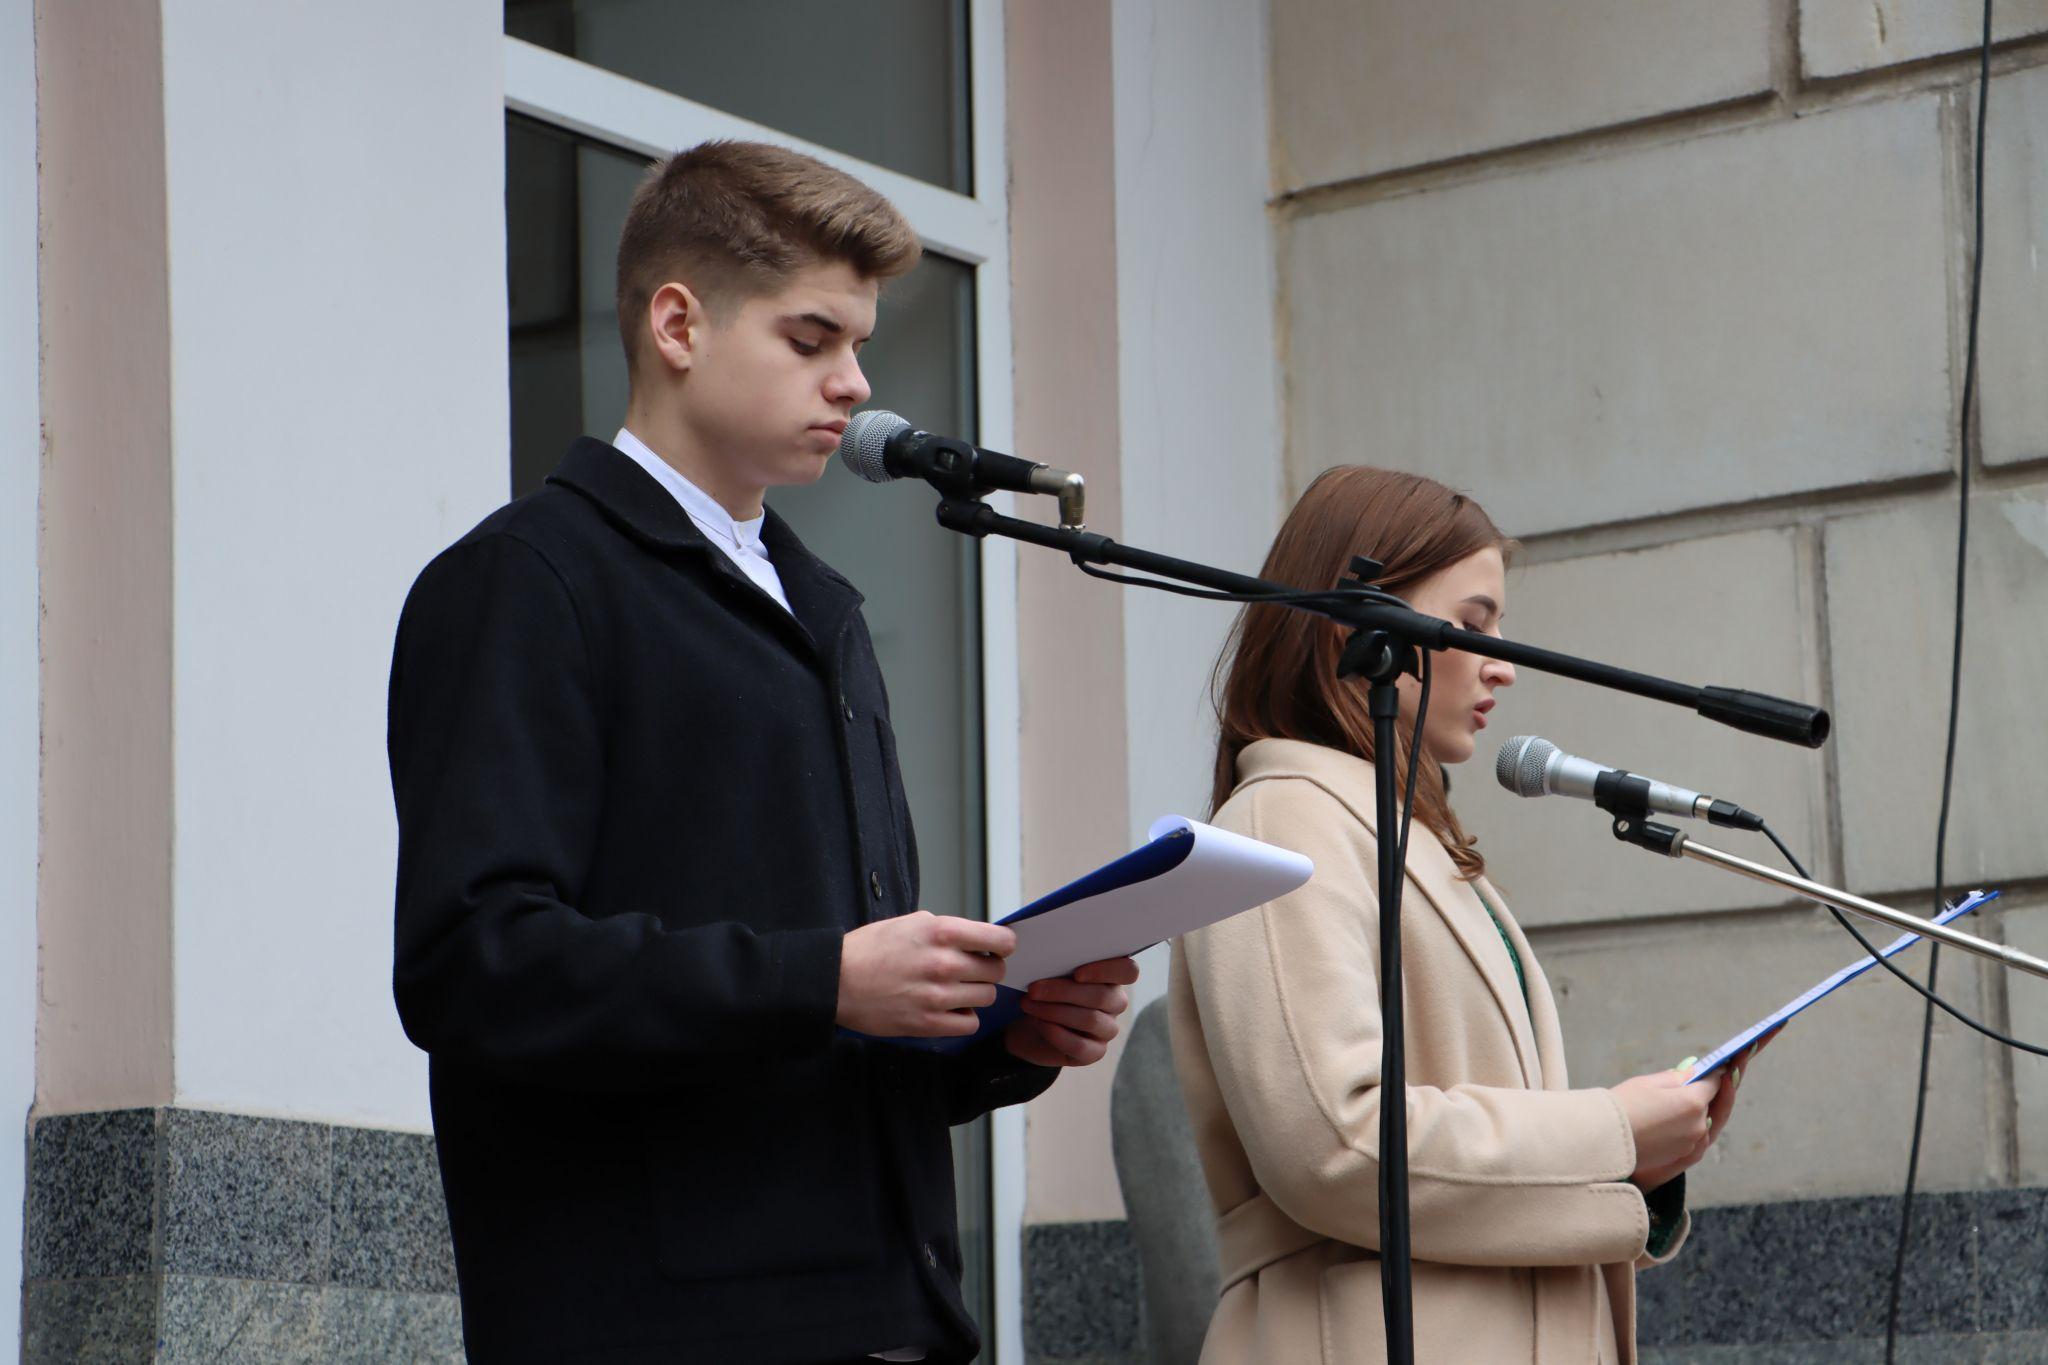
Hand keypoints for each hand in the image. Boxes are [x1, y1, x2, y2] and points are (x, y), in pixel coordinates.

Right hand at [836, 911, 1015, 1037]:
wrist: (836, 980)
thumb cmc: (870, 949)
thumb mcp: (912, 923)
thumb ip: (949, 930)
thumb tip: (979, 939)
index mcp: (941, 932)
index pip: (1001, 940)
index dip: (1003, 945)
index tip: (996, 949)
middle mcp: (944, 963)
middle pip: (996, 971)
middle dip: (987, 969)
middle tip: (971, 970)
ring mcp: (937, 996)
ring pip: (987, 997)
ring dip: (976, 993)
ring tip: (955, 989)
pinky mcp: (928, 1023)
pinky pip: (970, 1023)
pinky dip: (964, 1017)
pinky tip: (950, 1009)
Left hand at [1002, 957, 1140, 1067]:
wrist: (1030, 1026)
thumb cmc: (1046, 991)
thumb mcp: (1052, 973)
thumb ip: (1060, 962)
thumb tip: (1050, 951)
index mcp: (1111, 977)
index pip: (1128, 971)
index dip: (1107, 971)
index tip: (1077, 973)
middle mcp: (1115, 1003)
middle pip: (1102, 996)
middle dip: (1063, 992)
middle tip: (1033, 989)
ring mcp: (1107, 1029)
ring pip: (1091, 1020)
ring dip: (1055, 1011)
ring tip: (1029, 1004)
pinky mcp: (1095, 1052)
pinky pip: (1081, 1046)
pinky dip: (1057, 1034)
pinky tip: (1040, 1024)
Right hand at [1610, 1030, 1776, 1189]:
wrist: (1602, 1143)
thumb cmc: (1621, 1108)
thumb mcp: (1647, 1084)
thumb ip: (1676, 1078)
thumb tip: (1693, 1072)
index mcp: (1692, 1102)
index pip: (1713, 1082)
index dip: (1719, 1070)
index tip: (1727, 1060)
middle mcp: (1699, 1125)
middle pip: (1713, 1103)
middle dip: (1720, 1088)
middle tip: (1731, 1073)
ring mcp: (1693, 1144)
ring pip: (1706, 1121)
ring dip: (1706, 1107)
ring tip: (1707, 1093)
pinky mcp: (1684, 1157)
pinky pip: (1698, 1136)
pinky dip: (1697, 1124)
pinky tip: (1691, 1115)